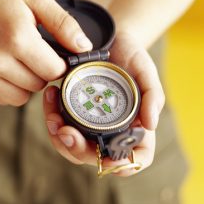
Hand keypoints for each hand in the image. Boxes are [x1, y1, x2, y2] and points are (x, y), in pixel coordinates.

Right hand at [0, 0, 91, 104]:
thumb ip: (63, 24)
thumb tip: (84, 48)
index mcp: (16, 36)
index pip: (55, 70)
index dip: (61, 62)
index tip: (56, 52)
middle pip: (40, 84)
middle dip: (43, 71)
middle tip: (33, 49)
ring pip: (23, 97)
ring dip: (28, 82)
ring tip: (18, 57)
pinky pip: (4, 98)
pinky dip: (11, 86)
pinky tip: (4, 64)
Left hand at [43, 31, 164, 175]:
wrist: (108, 39)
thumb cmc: (131, 57)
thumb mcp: (145, 71)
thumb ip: (153, 95)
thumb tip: (150, 124)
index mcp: (133, 128)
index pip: (131, 159)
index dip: (119, 164)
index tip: (104, 156)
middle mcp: (109, 130)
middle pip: (93, 156)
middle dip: (77, 149)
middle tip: (65, 131)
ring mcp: (88, 123)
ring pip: (71, 145)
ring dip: (58, 135)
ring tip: (52, 114)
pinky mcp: (71, 111)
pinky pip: (59, 123)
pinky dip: (51, 114)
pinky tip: (50, 97)